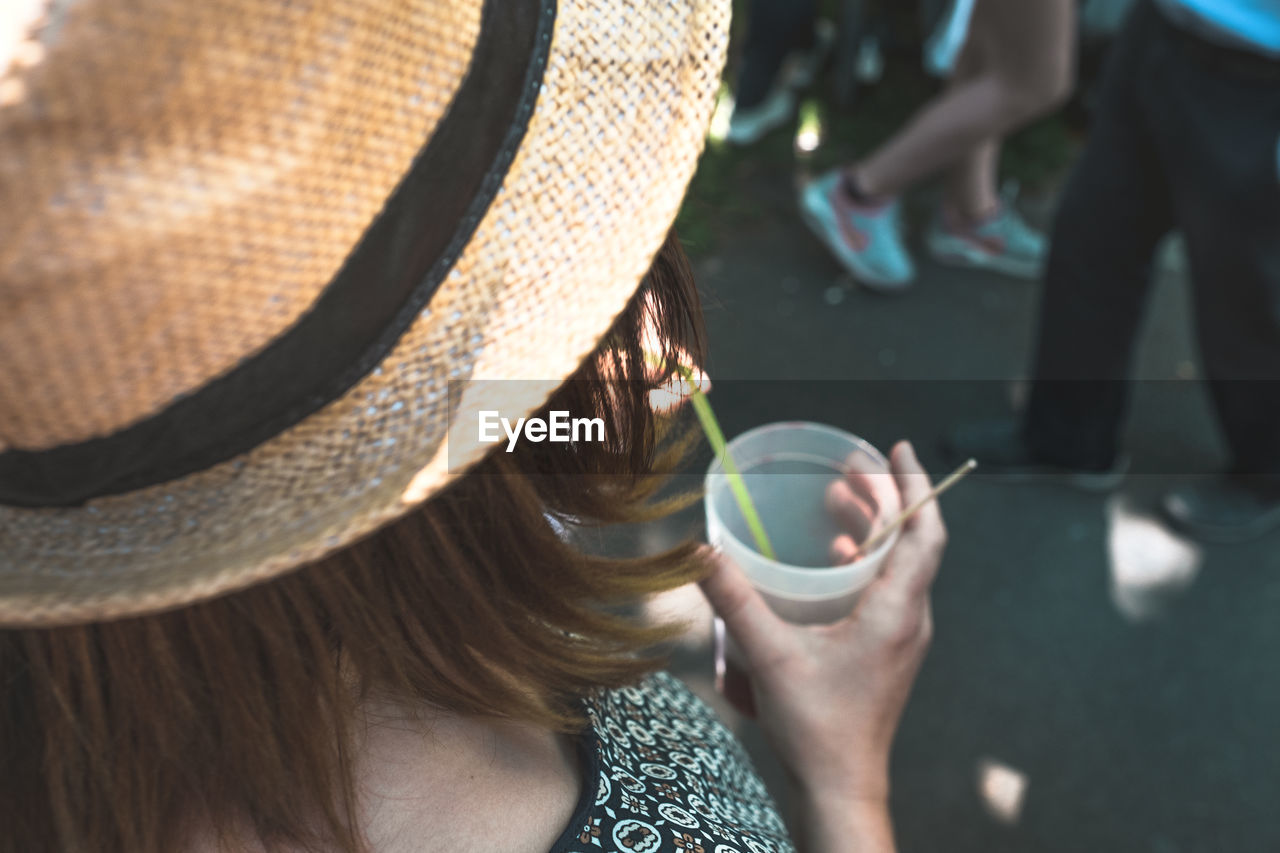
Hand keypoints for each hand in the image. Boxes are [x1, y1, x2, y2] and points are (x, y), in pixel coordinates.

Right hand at [699, 441, 946, 803]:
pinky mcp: (888, 651)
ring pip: (899, 565)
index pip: (925, 533)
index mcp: (896, 612)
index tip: (897, 450)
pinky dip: (865, 561)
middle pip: (912, 542)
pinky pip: (888, 589)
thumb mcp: (769, 655)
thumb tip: (700, 552)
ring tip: (841, 500)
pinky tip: (834, 556)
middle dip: (885, 498)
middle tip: (851, 468)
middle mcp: (909, 619)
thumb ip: (733, 600)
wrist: (840, 784)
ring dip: (874, 529)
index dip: (916, 486)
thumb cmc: (817, 726)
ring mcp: (902, 637)